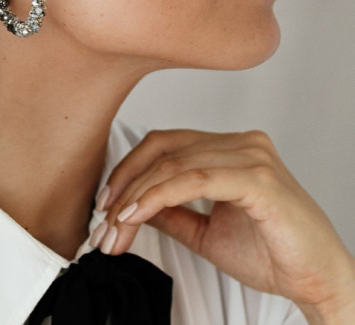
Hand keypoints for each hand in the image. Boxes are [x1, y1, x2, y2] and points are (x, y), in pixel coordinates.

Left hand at [93, 129, 354, 319]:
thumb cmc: (273, 253)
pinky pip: (196, 179)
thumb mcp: (207, 232)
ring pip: (175, 164)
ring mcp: (251, 156)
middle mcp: (241, 143)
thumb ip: (173, 212)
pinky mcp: (259, 178)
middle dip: (126, 184)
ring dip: (137, 195)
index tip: (106, 202)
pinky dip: (160, 195)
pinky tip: (139, 214)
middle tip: (104, 217)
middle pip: (165, 149)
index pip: (167, 144)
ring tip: (117, 224)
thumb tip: (133, 203)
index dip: (130, 169)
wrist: (317, 279)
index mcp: (230, 148)